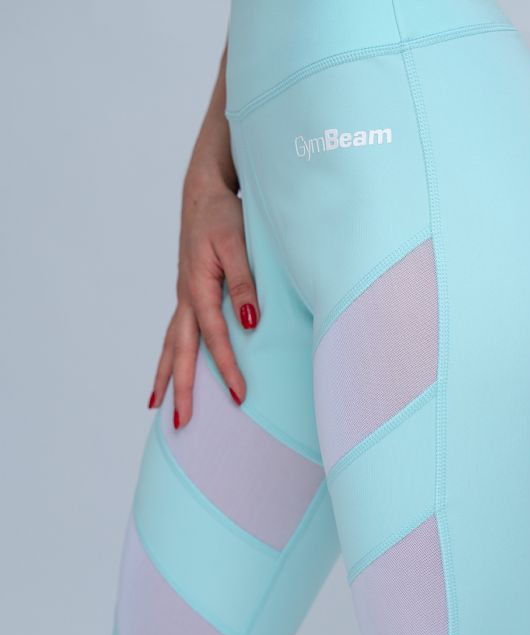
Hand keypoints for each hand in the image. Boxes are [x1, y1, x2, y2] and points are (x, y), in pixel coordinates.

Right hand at [148, 182, 258, 428]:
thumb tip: (250, 323)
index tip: (240, 397)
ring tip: (159, 408)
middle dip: (182, 389)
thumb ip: (244, 283)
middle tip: (181, 425)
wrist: (204, 194)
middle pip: (181, 352)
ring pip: (172, 345)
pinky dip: (171, 356)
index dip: (227, 369)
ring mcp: (184, 297)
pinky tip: (170, 368)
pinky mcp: (188, 294)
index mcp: (198, 287)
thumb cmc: (223, 216)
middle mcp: (186, 297)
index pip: (214, 338)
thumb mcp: (237, 245)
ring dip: (168, 377)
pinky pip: (177, 333)